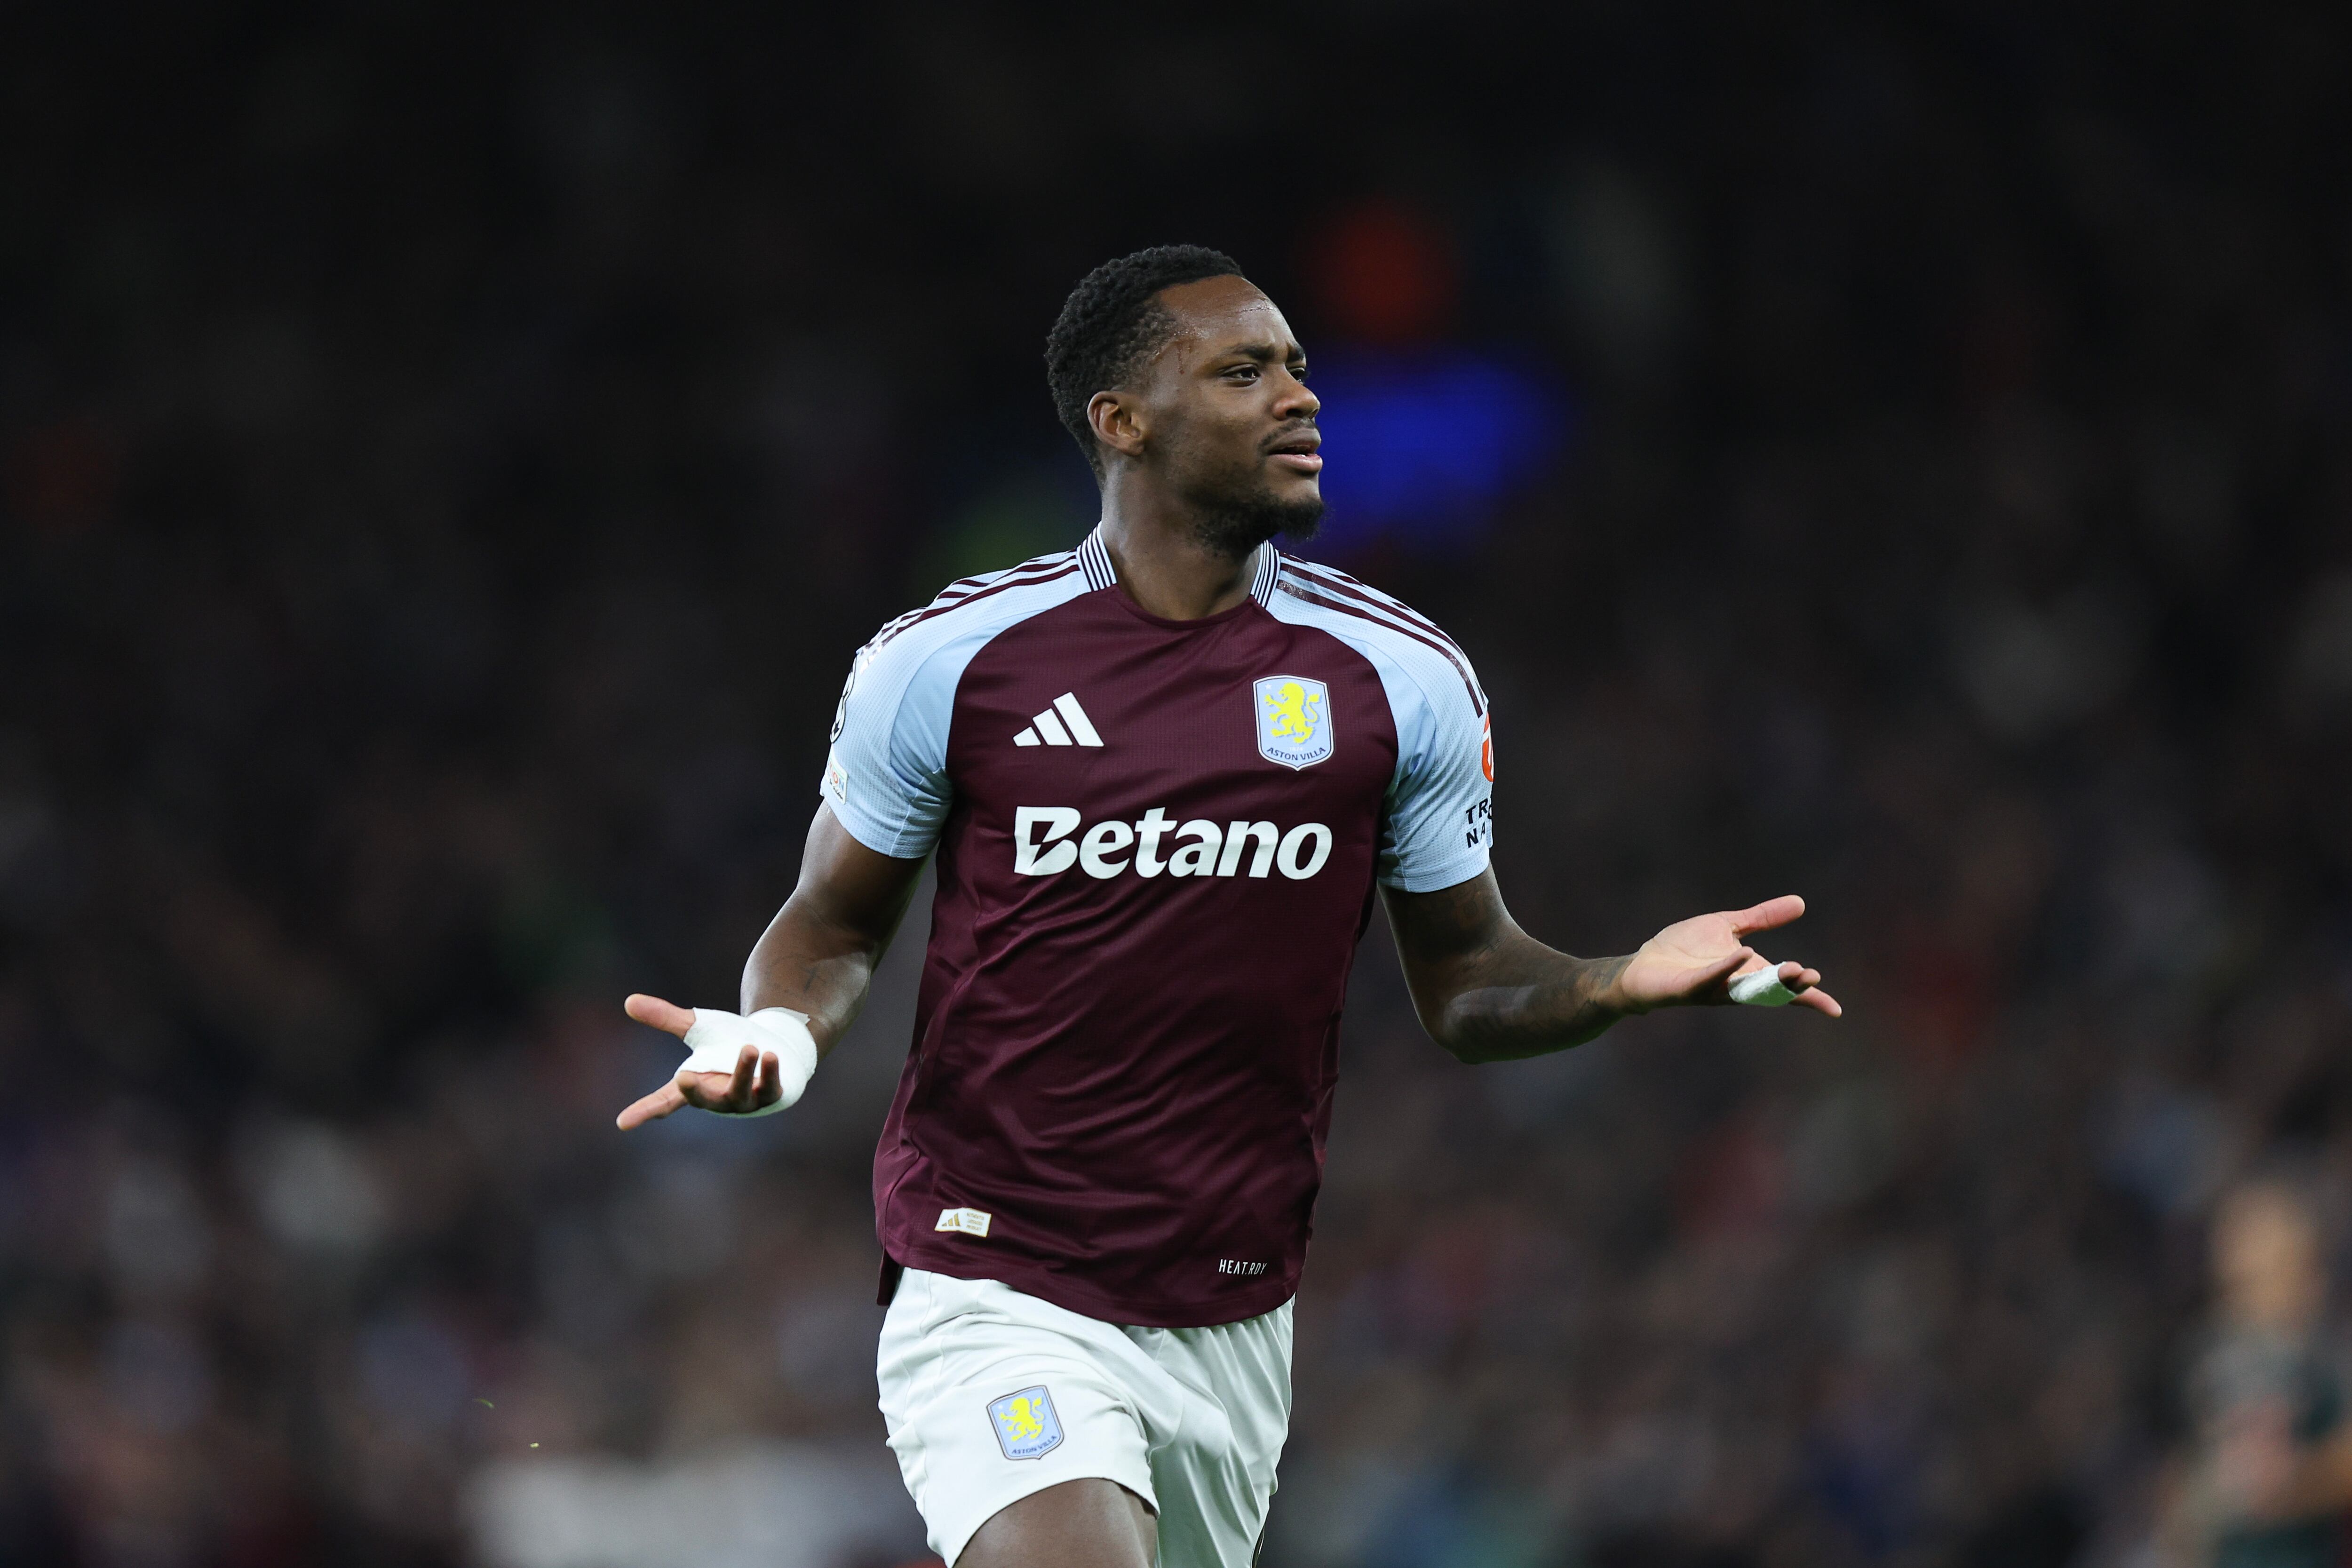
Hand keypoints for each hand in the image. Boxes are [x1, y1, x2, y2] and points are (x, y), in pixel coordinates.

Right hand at [614, 993, 784, 1129]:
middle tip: (683, 1077)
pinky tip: (770, 1055)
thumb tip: (629, 1001)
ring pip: (740, 1092)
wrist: (772, 1044)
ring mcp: (746, 1099)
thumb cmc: (727, 1042)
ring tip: (749, 1048)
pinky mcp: (773, 1094)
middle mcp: (718, 1098)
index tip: (622, 1123)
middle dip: (695, 1091)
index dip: (644, 1111)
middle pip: (703, 1100)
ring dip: (743, 1071)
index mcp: (695, 1084)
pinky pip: (771, 1087)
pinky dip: (770, 1072)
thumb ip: (666, 1018)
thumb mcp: (697, 1027)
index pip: (664, 1101)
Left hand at [1609, 895, 1841, 1017]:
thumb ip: (1762, 918)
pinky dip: (1727, 967)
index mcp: (1748, 973)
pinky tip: (1744, 953)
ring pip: (1745, 990)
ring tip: (1794, 969)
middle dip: (1791, 986)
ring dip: (1769, 982)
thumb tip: (1800, 903)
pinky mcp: (1687, 987)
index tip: (1835, 1010)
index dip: (1808, 997)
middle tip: (1813, 977)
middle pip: (1769, 990)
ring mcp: (1711, 989)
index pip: (1783, 988)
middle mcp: (1734, 986)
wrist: (1643, 964)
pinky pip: (1710, 978)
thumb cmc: (1685, 950)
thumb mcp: (1729, 926)